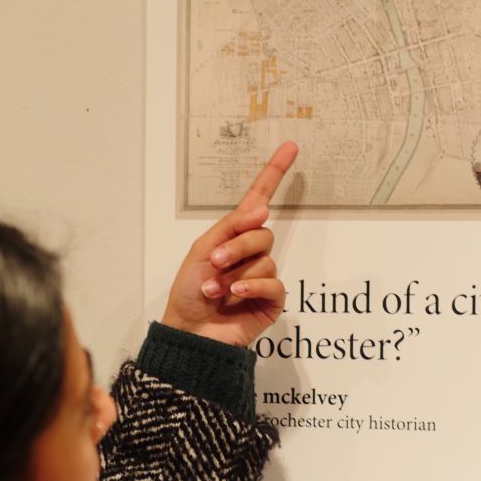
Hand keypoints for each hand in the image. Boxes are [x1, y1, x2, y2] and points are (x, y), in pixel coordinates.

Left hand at [161, 141, 298, 346]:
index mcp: (234, 235)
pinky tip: (234, 295)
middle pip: (262, 233)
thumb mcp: (202, 250)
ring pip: (265, 259)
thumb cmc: (190, 292)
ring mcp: (263, 276)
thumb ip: (231, 227)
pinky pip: (274, 283)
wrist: (189, 332)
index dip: (274, 173)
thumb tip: (261, 207)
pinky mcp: (272, 299)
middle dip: (237, 246)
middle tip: (215, 262)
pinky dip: (251, 286)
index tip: (290, 147)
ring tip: (215, 289)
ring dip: (235, 272)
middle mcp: (252, 253)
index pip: (259, 199)